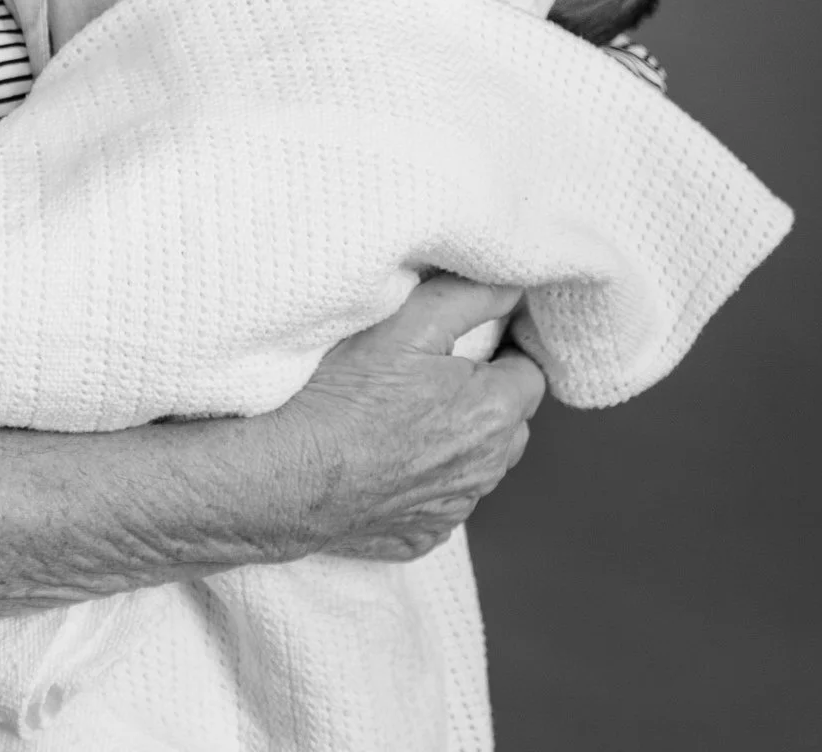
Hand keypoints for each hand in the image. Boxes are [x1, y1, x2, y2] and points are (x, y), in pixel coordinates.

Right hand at [259, 277, 545, 562]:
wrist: (290, 475)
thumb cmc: (347, 396)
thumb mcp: (410, 322)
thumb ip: (473, 296)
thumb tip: (513, 286)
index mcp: (493, 412)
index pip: (531, 372)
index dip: (505, 351)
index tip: (475, 341)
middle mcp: (485, 468)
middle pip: (510, 421)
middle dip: (488, 397)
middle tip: (437, 375)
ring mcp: (454, 509)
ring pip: (480, 464)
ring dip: (462, 442)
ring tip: (410, 416)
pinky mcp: (423, 536)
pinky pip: (443, 501)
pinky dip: (429, 481)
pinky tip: (392, 459)